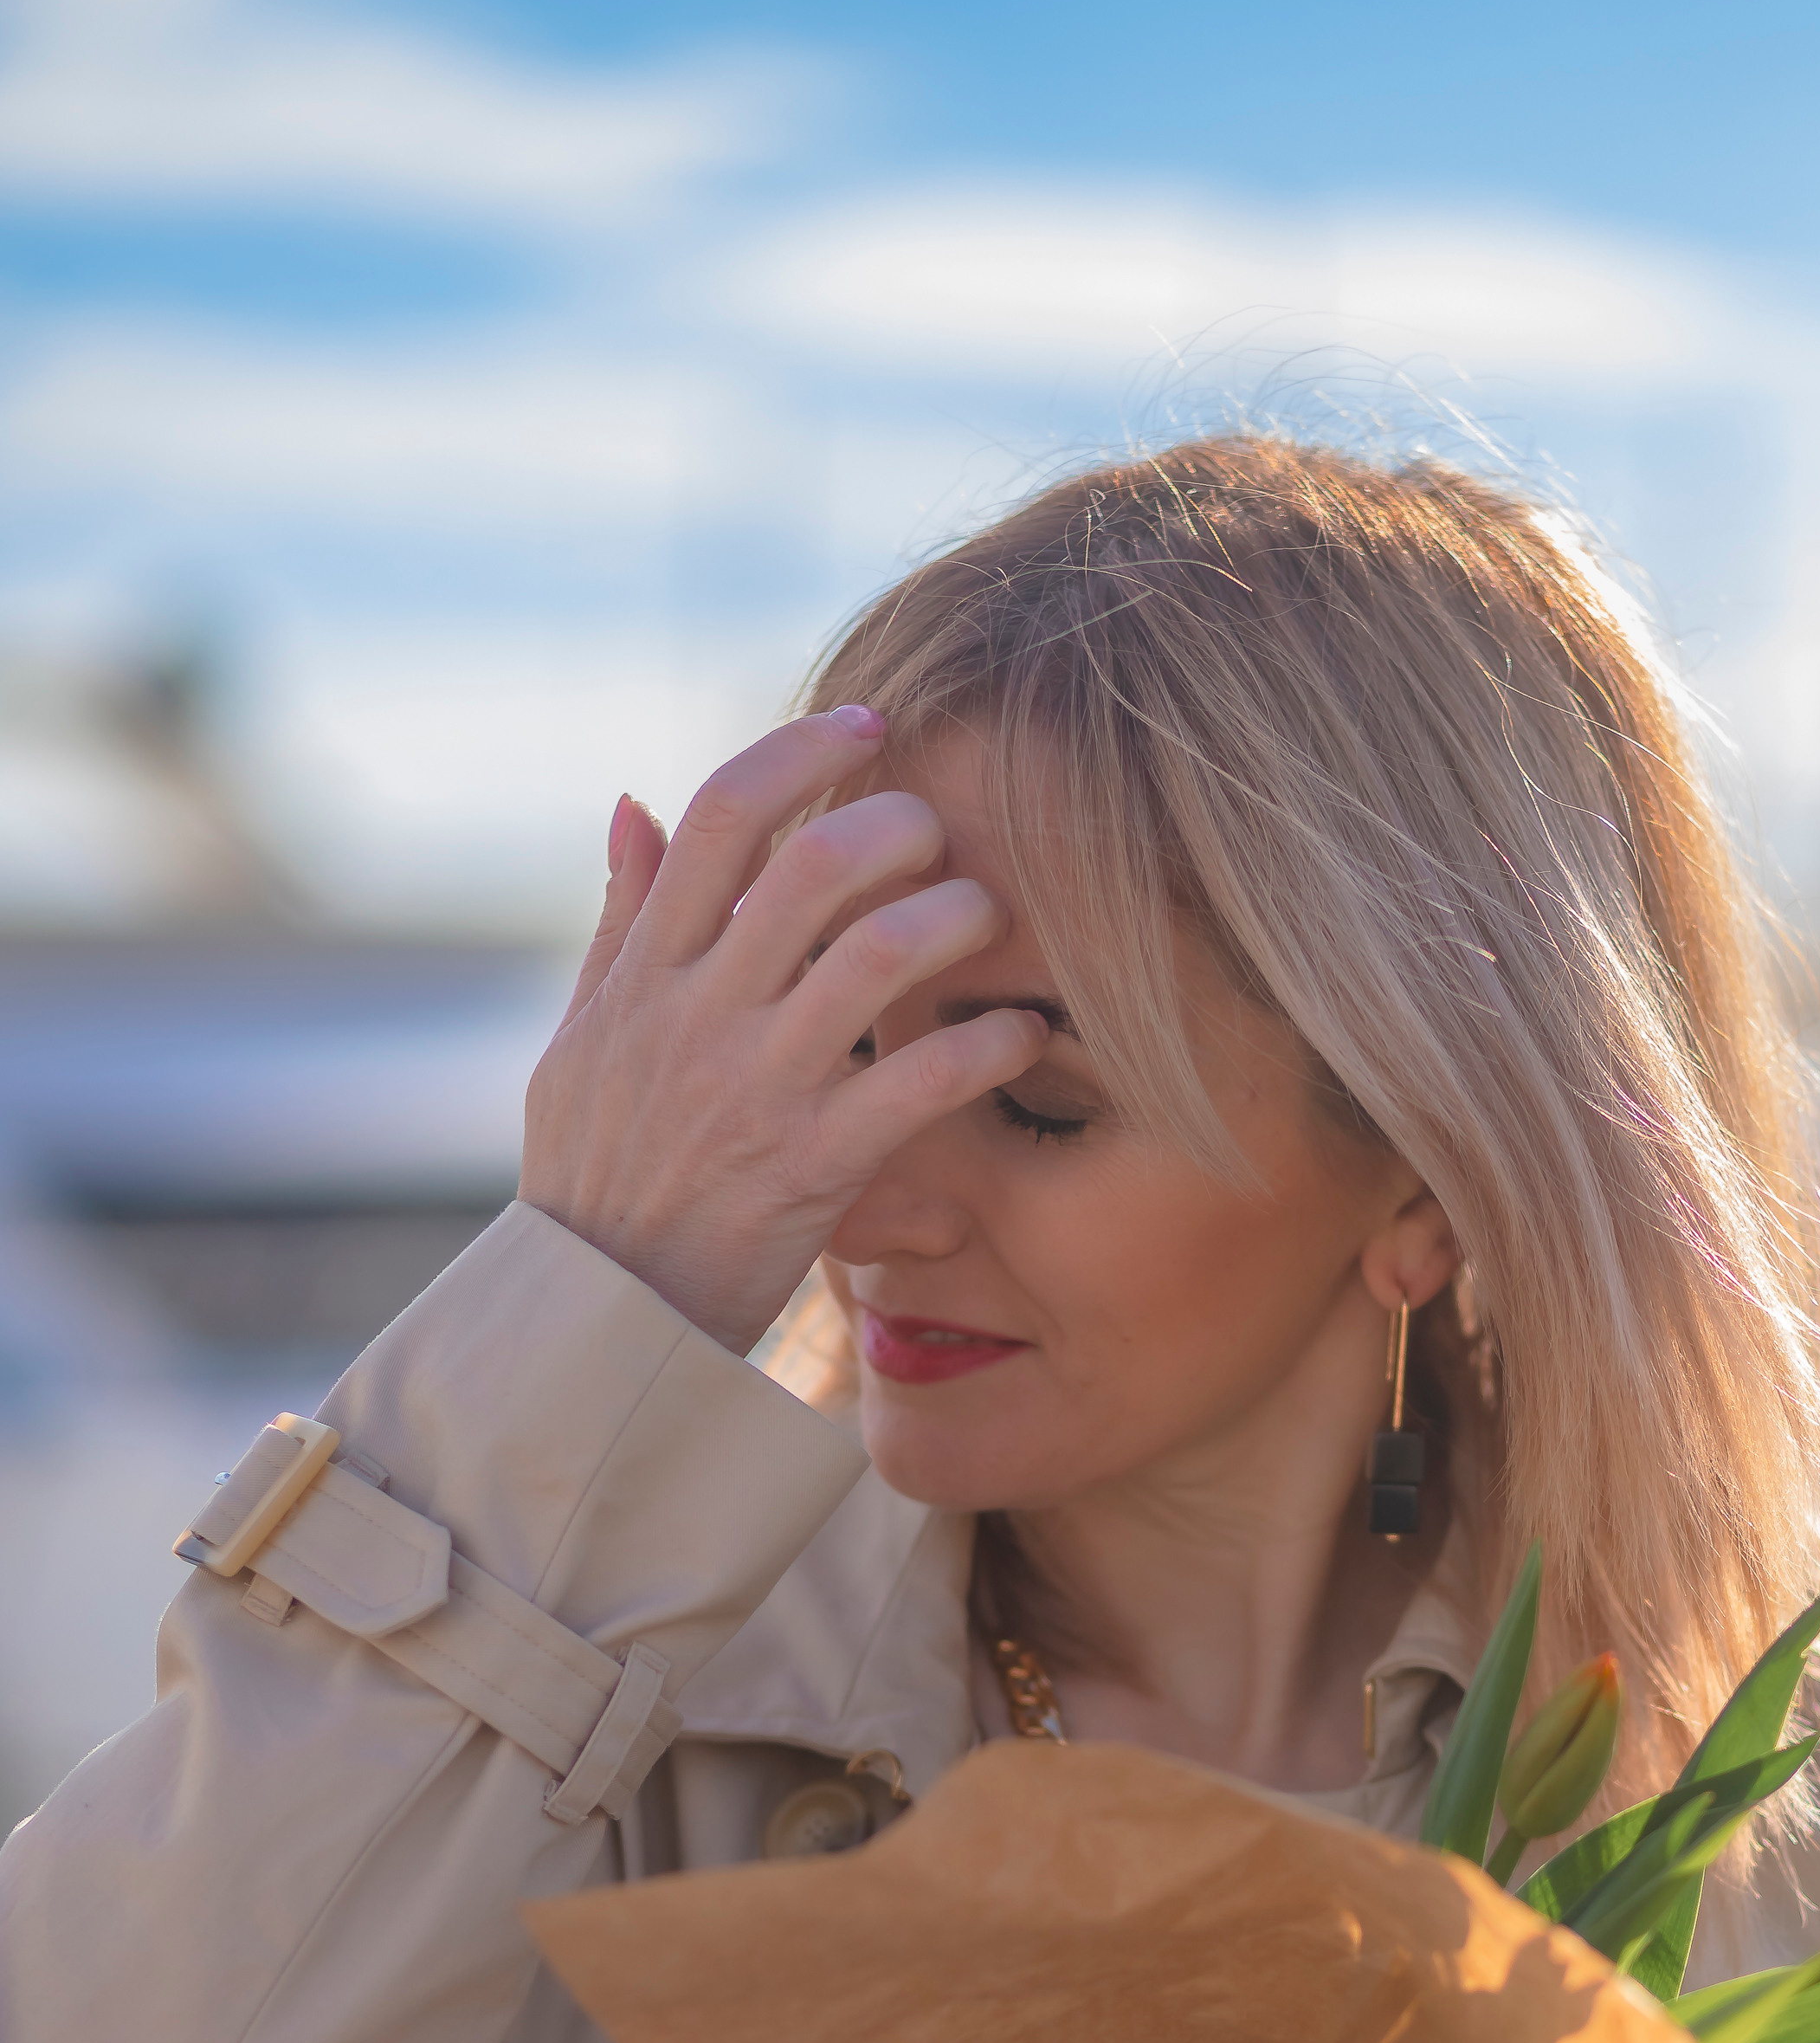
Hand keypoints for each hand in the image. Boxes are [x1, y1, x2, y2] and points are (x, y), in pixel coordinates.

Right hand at [520, 712, 1048, 1352]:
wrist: (595, 1317)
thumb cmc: (592, 1176)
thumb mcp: (578, 1040)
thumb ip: (621, 922)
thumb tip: (632, 802)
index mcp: (648, 972)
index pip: (723, 813)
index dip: (803, 750)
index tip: (867, 725)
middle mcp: (702, 1013)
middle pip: (816, 864)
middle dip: (900, 826)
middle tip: (941, 833)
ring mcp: (760, 1087)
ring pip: (880, 955)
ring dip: (955, 918)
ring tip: (986, 920)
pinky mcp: (816, 1166)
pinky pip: (921, 1082)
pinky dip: (987, 1045)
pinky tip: (1018, 1033)